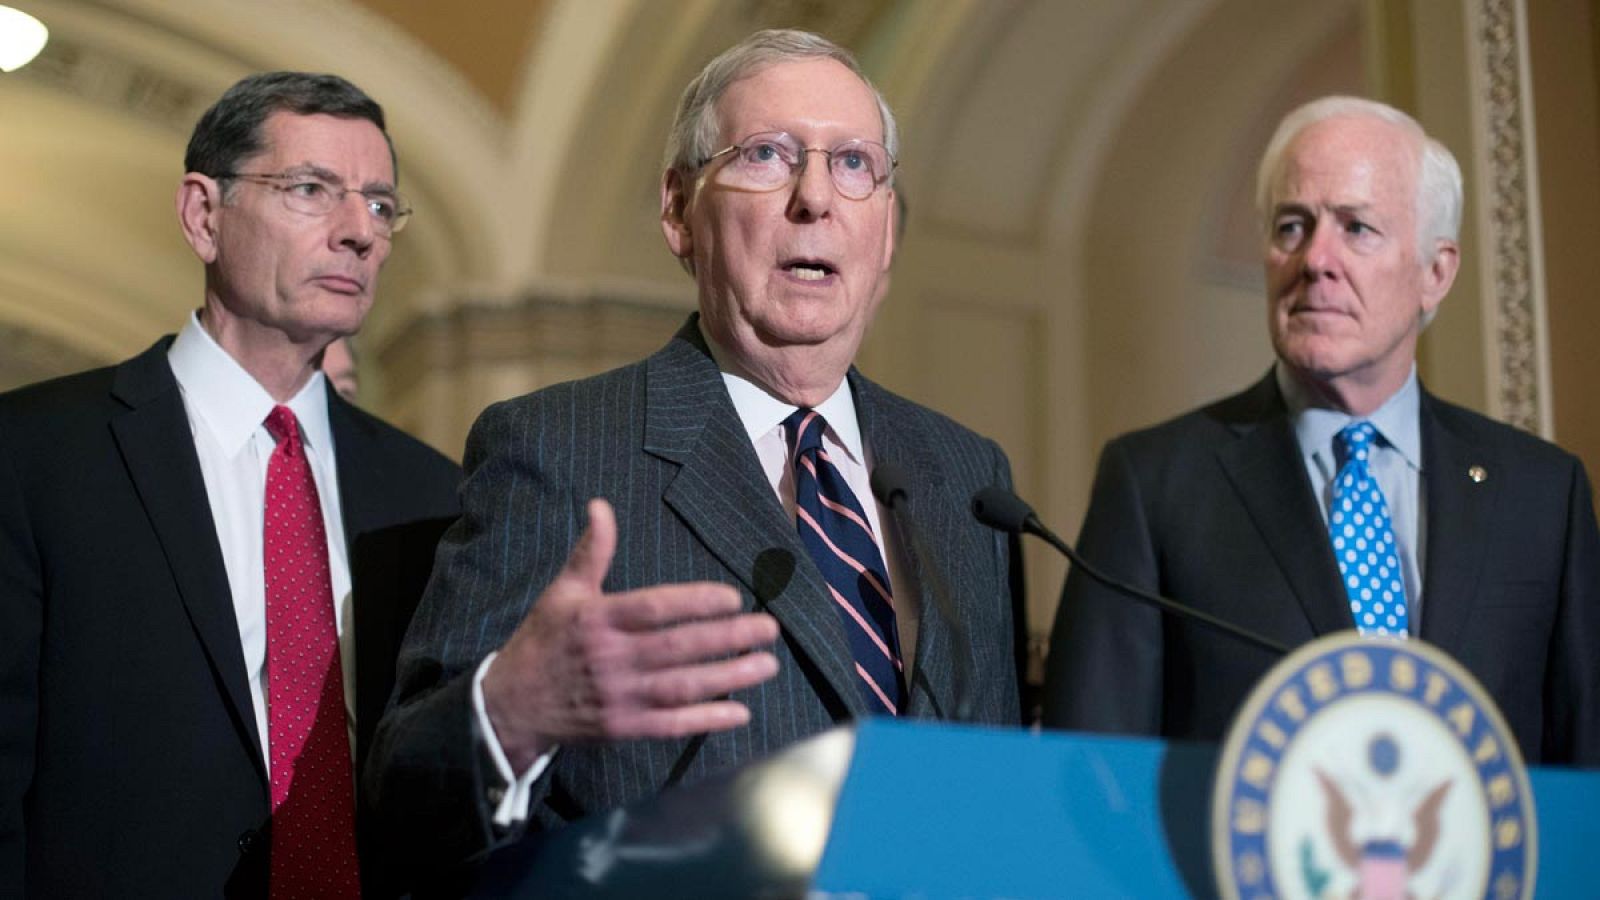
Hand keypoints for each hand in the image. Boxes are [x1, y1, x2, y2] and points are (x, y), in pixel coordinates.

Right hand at [483, 498, 779, 772]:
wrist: (511, 705)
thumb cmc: (544, 641)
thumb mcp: (562, 591)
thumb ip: (592, 552)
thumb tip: (601, 506)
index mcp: (598, 620)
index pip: (655, 608)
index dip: (696, 603)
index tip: (733, 598)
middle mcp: (611, 658)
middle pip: (679, 648)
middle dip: (729, 638)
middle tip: (769, 629)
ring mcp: (619, 697)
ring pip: (683, 687)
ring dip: (729, 677)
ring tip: (767, 665)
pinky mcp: (623, 728)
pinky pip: (671, 724)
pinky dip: (707, 719)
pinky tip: (741, 712)